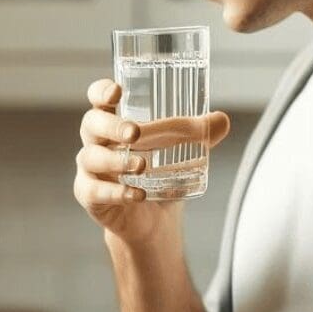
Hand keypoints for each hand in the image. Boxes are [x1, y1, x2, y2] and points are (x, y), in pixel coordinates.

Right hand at [73, 79, 230, 243]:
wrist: (151, 220)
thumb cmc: (158, 175)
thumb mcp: (181, 153)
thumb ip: (200, 134)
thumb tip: (222, 120)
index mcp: (113, 123)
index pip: (98, 99)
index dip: (101, 92)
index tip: (117, 91)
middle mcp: (96, 142)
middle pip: (91, 125)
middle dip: (111, 126)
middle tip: (135, 132)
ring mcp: (90, 170)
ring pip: (91, 158)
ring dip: (116, 160)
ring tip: (142, 165)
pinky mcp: (90, 196)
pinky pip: (95, 191)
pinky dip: (117, 192)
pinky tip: (137, 194)